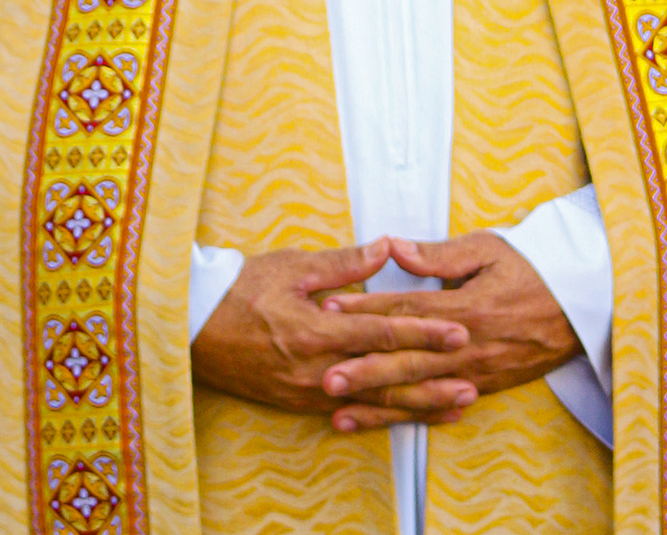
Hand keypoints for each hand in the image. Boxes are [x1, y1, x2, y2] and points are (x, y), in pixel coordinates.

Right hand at [190, 238, 478, 424]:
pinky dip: (384, 415)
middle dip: (432, 379)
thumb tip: (388, 247)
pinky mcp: (298, 403)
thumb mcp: (294, 266)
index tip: (459, 332)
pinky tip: (406, 418)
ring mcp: (307, 391)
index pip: (383, 333)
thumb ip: (346, 263)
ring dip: (416, 406)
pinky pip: (350, 412)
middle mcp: (316, 368)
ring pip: (373, 403)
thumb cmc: (242, 289)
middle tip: (472, 378)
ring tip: (455, 406)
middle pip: (386, 378)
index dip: (424, 334)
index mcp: (318, 329)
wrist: (193, 327)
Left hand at [319, 231, 580, 431]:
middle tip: (325, 376)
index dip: (367, 309)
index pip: (406, 308)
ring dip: (377, 401)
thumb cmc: (529, 270)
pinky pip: (436, 406)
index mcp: (466, 307)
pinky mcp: (480, 388)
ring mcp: (473, 373)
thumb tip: (395, 247)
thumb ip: (439, 253)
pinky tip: (376, 422)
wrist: (576, 308)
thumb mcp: (487, 249)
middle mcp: (467, 346)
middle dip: (363, 368)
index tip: (331, 308)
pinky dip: (404, 416)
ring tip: (338, 408)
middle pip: (407, 359)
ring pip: (418, 390)